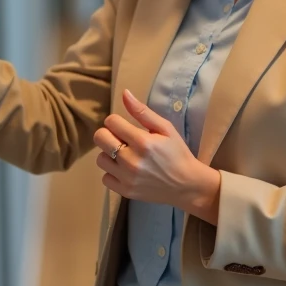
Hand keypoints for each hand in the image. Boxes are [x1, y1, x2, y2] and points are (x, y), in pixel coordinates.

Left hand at [94, 90, 221, 224]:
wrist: (186, 184)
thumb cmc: (177, 153)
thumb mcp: (165, 128)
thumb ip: (142, 111)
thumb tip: (124, 94)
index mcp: (142, 141)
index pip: (111, 122)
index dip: (117, 121)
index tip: (126, 126)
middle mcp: (131, 160)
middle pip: (100, 138)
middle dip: (109, 134)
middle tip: (123, 139)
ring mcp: (126, 178)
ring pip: (100, 158)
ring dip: (110, 154)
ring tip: (125, 155)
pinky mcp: (125, 191)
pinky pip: (105, 177)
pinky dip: (113, 172)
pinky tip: (126, 170)